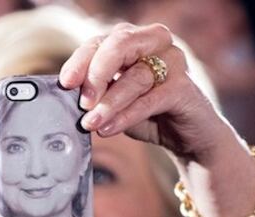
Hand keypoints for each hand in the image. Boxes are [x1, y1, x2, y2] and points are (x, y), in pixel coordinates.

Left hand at [59, 23, 238, 161]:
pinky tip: (109, 129)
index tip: (66, 83)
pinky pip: (150, 100)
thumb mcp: (116, 101)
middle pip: (121, 44)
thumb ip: (96, 94)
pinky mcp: (184, 88)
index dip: (80, 60)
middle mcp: (156, 43)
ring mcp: (174, 62)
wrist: (188, 138)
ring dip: (109, 103)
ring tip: (91, 123)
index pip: (102, 41)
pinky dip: (126, 115)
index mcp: (134, 40)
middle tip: (83, 102)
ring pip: (135, 76)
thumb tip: (68, 95)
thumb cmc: (149, 114)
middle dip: (96, 73)